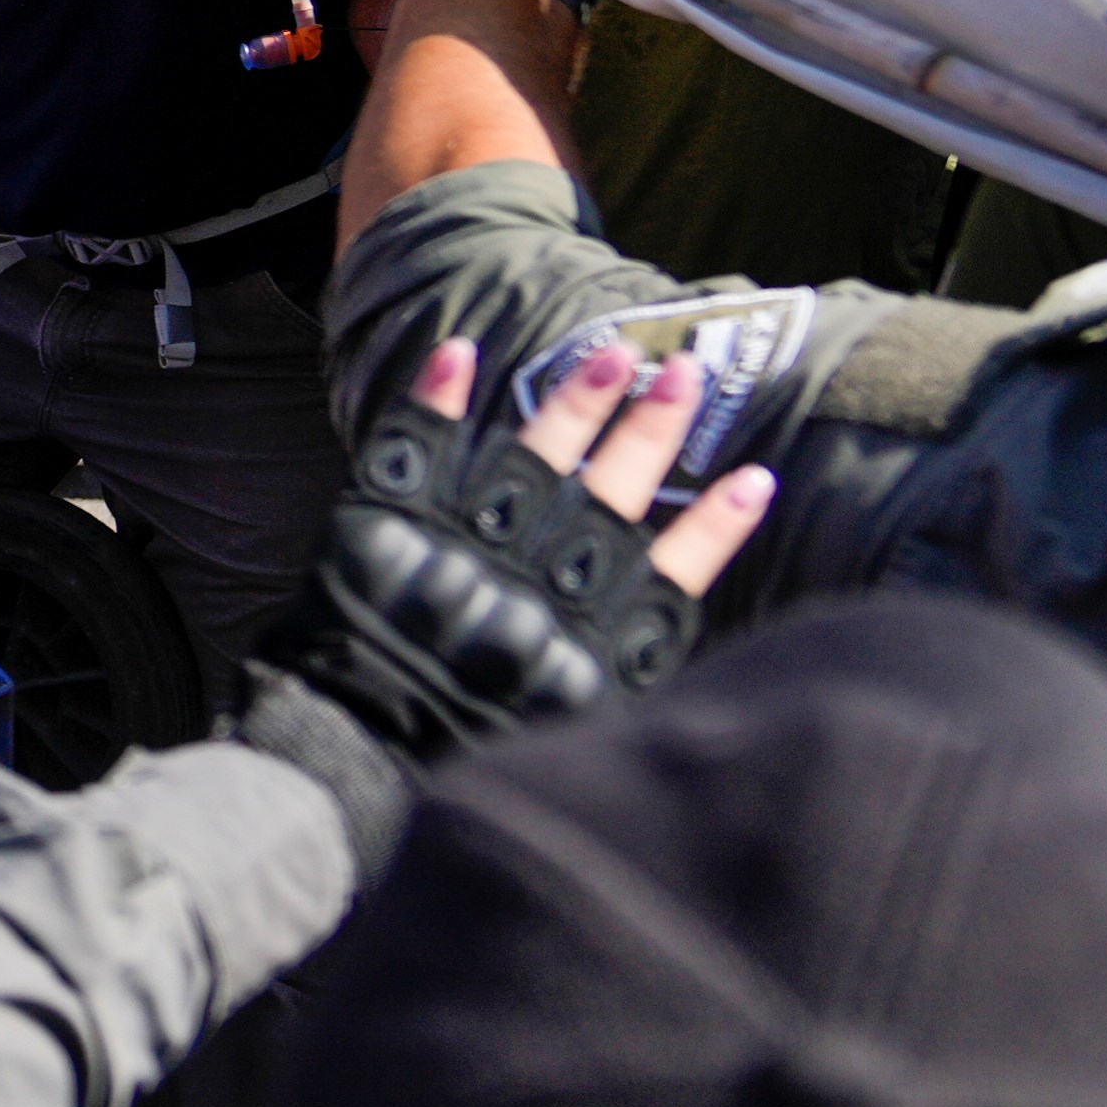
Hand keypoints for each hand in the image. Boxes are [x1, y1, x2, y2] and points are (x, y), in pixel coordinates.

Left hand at [267, 329, 780, 763]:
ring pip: (534, 462)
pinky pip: (417, 452)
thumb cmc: (463, 751)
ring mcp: (465, 551)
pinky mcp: (392, 531)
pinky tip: (459, 352)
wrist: (352, 754)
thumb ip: (613, 675)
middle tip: (686, 370)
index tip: (754, 480)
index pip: (668, 575)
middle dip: (651, 432)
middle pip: (610, 496)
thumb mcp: (563, 729)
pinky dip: (436, 401)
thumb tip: (663, 621)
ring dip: (576, 404)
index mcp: (585, 645)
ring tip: (613, 354)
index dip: (713, 530)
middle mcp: (536, 590)